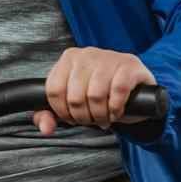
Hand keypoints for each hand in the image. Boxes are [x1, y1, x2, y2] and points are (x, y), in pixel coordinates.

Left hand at [36, 47, 156, 134]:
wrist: (135, 87)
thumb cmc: (100, 93)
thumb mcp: (72, 103)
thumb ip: (51, 115)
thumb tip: (45, 128)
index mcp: (68, 58)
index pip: (53, 90)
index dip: (61, 111)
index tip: (71, 118)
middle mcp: (87, 54)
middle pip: (74, 96)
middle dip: (82, 117)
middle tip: (91, 119)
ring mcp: (109, 57)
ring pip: (95, 95)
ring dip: (100, 115)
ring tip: (103, 117)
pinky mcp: (129, 65)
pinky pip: (118, 91)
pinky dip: (116, 108)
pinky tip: (115, 112)